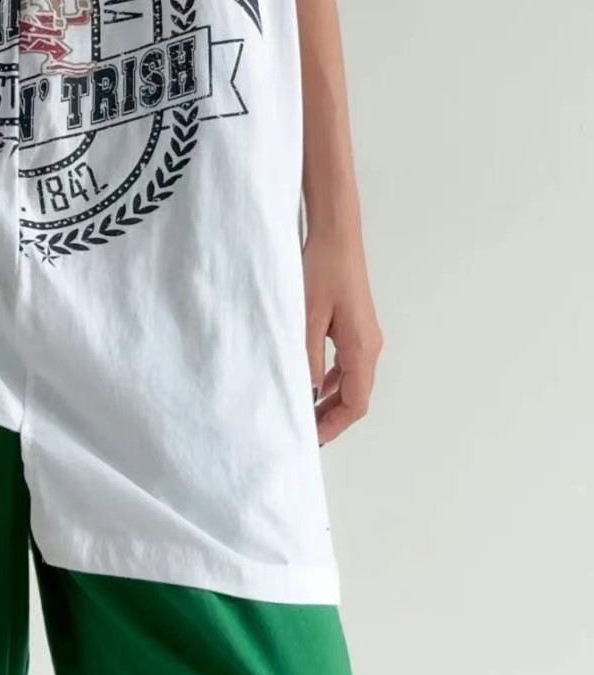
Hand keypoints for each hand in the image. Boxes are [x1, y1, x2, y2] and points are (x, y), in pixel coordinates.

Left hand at [303, 228, 382, 445]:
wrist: (336, 236)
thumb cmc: (323, 269)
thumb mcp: (307, 317)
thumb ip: (307, 358)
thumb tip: (306, 392)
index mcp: (361, 348)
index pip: (355, 403)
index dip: (334, 425)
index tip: (312, 438)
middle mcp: (370, 346)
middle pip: (356, 397)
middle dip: (332, 417)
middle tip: (304, 432)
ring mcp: (365, 337)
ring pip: (352, 382)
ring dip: (331, 400)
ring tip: (305, 412)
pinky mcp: (356, 327)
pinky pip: (348, 365)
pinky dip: (332, 381)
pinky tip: (312, 383)